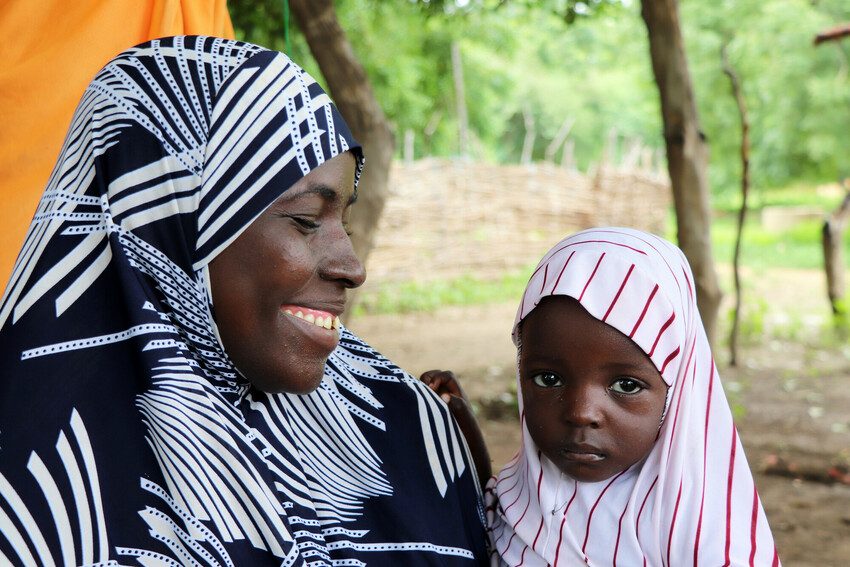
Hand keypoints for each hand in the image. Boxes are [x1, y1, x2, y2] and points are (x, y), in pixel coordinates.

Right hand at [419, 369, 491, 485]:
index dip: (437, 377)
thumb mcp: (465, 421)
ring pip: (425, 388)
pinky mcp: (428, 413)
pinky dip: (414, 401)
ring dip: (419, 390)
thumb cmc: (468, 437)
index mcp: (458, 395)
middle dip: (426, 380)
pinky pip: (420, 401)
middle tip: (423, 392)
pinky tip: (410, 409)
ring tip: (416, 400)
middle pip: (434, 377)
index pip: (447, 376)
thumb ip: (458, 407)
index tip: (431, 388)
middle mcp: (447, 397)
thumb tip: (445, 396)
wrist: (467, 454)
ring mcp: (437, 405)